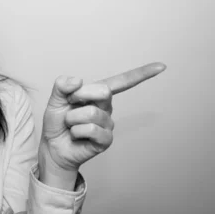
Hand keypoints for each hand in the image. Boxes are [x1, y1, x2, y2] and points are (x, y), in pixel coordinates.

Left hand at [39, 62, 165, 188]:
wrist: (52, 146)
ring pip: (92, 113)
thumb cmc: (57, 122)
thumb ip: (62, 85)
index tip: (161, 66)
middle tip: (69, 106)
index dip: (142, 73)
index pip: (122, 81)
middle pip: (102, 91)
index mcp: (97, 93)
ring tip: (71, 125)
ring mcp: (108, 124)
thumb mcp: (55, 99)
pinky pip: (92, 130)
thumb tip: (78, 80)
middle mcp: (106, 107)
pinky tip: (76, 135)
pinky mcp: (106, 140)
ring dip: (73, 119)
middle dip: (79, 96)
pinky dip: (77, 131)